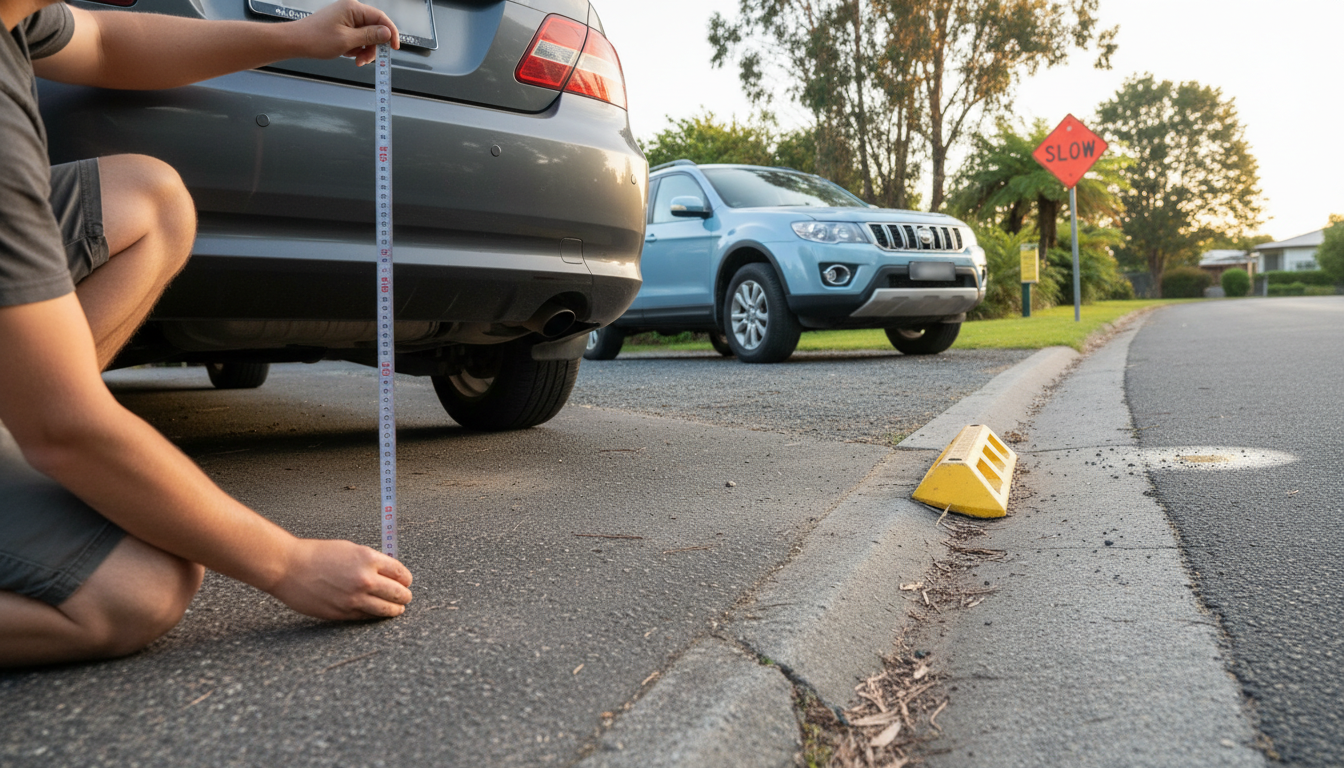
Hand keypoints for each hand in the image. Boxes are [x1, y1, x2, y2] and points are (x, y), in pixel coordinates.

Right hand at [268, 538, 412, 619]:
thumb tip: (389, 571)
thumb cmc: (317, 555)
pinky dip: (374, 615)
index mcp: (368, 559)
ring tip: (396, 609)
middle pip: (399, 593)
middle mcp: (365, 579)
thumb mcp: (350, 549)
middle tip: (404, 597)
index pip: (400, 573)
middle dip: (404, 596)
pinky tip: (374, 612)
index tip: (406, 582)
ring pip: (387, 610)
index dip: (405, 579)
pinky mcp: (343, 613)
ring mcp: (354, 599)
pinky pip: (367, 617)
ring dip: (395, 609)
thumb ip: (371, 561)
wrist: (288, 567)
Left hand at [294, 0, 400, 65]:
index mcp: (353, 8)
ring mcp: (346, 17)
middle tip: (367, 60)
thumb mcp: (348, 41)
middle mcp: (351, 10)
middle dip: (373, 46)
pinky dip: (356, 48)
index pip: (380, 18)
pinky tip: (348, 54)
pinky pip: (357, 37)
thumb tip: (387, 33)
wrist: (296, 41)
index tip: (395, 48)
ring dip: (364, 50)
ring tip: (355, 60)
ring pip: (366, 35)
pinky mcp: (342, 25)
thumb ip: (370, 36)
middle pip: (374, 28)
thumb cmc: (316, 39)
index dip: (390, 33)